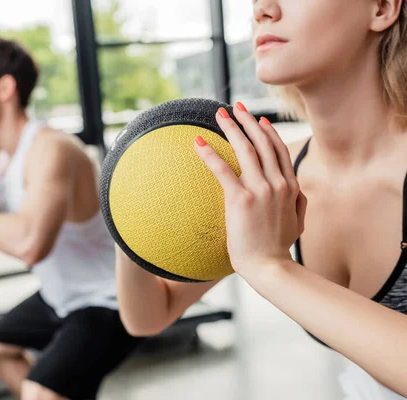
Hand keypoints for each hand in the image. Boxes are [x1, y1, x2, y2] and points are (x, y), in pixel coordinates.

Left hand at [193, 103, 307, 279]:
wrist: (269, 267)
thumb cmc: (278, 248)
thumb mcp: (297, 222)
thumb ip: (298, 203)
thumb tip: (297, 190)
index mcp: (290, 187)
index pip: (278, 150)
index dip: (267, 132)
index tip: (258, 119)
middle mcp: (277, 183)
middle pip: (262, 143)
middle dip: (248, 121)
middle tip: (236, 106)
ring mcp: (260, 190)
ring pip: (245, 150)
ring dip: (231, 128)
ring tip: (219, 114)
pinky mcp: (241, 200)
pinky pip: (223, 170)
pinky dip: (209, 154)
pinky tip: (198, 142)